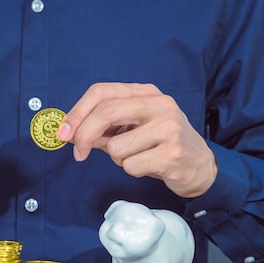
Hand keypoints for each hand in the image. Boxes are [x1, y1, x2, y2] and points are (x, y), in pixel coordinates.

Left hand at [57, 83, 216, 197]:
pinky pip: (130, 166)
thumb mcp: (133, 128)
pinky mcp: (172, 153)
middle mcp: (159, 104)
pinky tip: (150, 166)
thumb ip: (104, 127)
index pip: (101, 92)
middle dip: (84, 135)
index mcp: (146, 93)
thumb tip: (71, 132)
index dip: (76, 112)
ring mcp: (169, 128)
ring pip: (116, 147)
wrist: (201, 166)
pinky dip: (132, 171)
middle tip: (79, 153)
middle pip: (106, 112)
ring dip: (118, 159)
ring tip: (138, 157)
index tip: (63, 133)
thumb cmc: (161, 144)